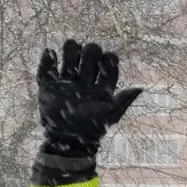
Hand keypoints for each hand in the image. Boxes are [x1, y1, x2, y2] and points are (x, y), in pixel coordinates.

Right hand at [37, 39, 141, 155]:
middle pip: (88, 57)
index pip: (107, 65)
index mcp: (100, 86)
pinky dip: (47, 60)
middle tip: (90, 52)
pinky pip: (46, 69)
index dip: (109, 59)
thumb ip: (123, 100)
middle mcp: (85, 81)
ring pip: (69, 57)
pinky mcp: (48, 85)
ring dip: (71, 49)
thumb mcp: (111, 114)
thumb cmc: (93, 128)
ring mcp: (66, 81)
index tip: (109, 57)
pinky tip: (50, 52)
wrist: (68, 140)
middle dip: (90, 52)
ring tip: (72, 46)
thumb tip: (140, 88)